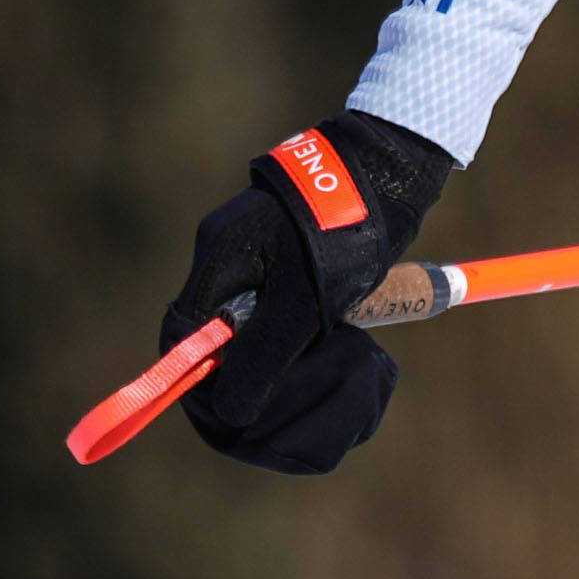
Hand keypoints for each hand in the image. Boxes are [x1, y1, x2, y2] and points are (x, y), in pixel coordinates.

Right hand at [156, 112, 451, 474]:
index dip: (197, 374)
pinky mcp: (294, 238)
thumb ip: (262, 358)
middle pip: (219, 323)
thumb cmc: (344, 234)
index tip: (226, 404)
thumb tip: (231, 411)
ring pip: (256, 309)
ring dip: (281, 337)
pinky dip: (302, 315)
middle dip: (245, 359)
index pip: (184, 331)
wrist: (394, 167)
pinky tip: (333, 324)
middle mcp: (231, 245)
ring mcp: (261, 239)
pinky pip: (284, 291)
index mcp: (219, 255)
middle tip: (281, 382)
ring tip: (316, 349)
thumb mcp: (301, 306)